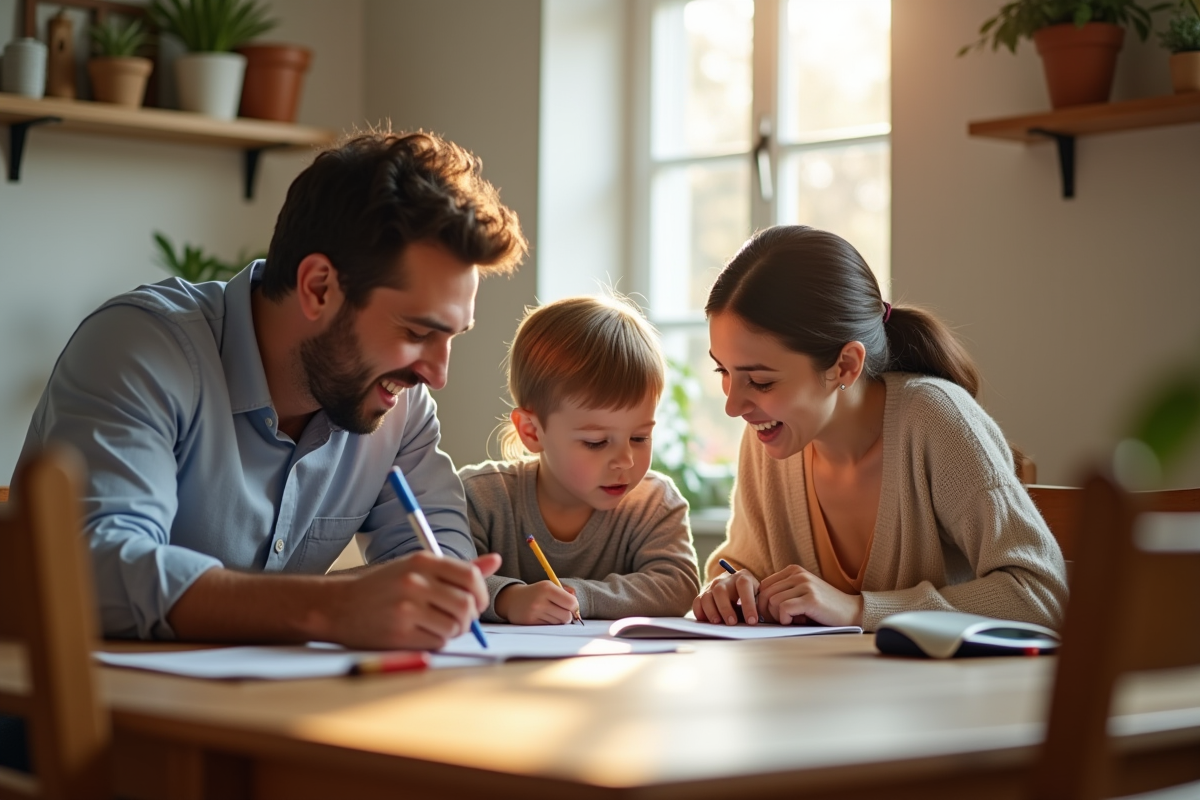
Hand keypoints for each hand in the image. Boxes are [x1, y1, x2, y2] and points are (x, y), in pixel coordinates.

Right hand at [335, 551, 500, 649]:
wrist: (339, 606)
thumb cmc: (383, 587)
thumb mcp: (417, 568)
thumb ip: (457, 568)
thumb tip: (495, 560)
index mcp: (422, 561)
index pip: (471, 577)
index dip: (481, 594)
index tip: (477, 603)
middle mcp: (415, 581)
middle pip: (467, 605)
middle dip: (469, 618)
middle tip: (459, 621)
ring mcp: (406, 607)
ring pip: (455, 626)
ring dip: (453, 631)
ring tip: (438, 627)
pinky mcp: (399, 632)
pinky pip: (438, 641)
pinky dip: (438, 641)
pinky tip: (422, 634)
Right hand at [495, 581, 578, 624]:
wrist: (513, 600)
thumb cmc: (537, 593)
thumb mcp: (550, 587)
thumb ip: (566, 593)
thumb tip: (577, 608)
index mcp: (547, 588)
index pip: (571, 603)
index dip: (575, 607)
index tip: (572, 607)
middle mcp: (540, 600)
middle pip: (566, 616)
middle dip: (567, 616)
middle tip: (562, 612)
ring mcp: (534, 612)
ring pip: (558, 623)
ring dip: (557, 620)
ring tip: (549, 613)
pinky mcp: (530, 622)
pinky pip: (549, 627)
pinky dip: (549, 624)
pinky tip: (542, 617)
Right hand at [692, 568, 760, 625]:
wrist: (736, 584)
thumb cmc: (750, 594)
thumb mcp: (757, 595)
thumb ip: (758, 605)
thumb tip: (758, 621)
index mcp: (742, 577)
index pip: (744, 586)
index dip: (748, 604)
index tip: (752, 621)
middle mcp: (725, 580)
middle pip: (721, 591)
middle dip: (725, 608)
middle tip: (732, 623)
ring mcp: (712, 586)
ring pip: (707, 597)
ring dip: (711, 611)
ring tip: (717, 623)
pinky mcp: (703, 594)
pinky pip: (697, 602)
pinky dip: (699, 612)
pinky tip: (705, 621)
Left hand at [756, 565, 863, 626]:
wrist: (851, 611)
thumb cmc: (823, 607)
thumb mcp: (801, 594)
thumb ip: (782, 593)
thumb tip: (755, 605)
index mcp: (793, 571)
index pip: (763, 585)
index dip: (762, 603)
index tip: (771, 615)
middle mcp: (798, 574)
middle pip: (764, 594)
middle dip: (767, 612)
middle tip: (780, 621)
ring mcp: (805, 585)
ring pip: (772, 601)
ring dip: (777, 616)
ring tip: (792, 620)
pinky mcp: (811, 599)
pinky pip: (784, 608)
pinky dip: (785, 619)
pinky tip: (796, 621)